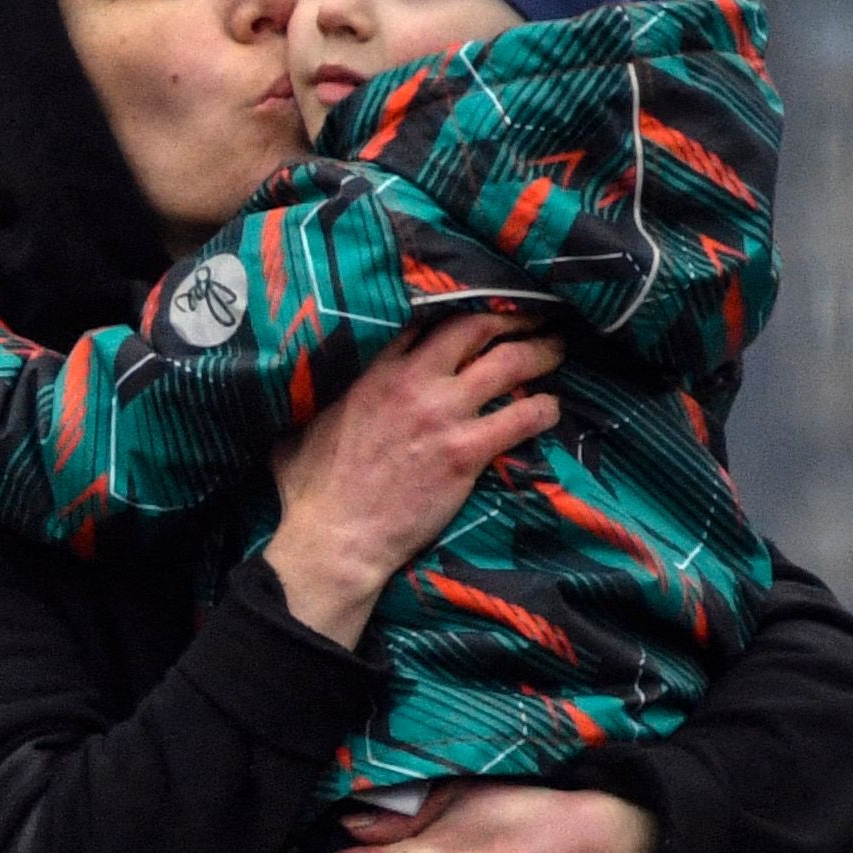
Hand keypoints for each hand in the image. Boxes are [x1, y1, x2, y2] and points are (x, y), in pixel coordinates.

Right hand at [262, 312, 563, 646]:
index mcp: (375, 373)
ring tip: (556, 350)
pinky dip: (543, 409)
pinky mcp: (466, 451)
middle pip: (475, 327)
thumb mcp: (299, 434)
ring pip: (509, 364)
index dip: (457, 312)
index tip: (477, 314)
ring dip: (540, 353)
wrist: (336, 541)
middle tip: (532, 320)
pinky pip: (521, 417)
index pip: (425, 323)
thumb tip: (296, 408)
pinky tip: (551, 409)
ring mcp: (442, 415)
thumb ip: (313, 409)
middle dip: (510, 318)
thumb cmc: (312, 495)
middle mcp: (412, 382)